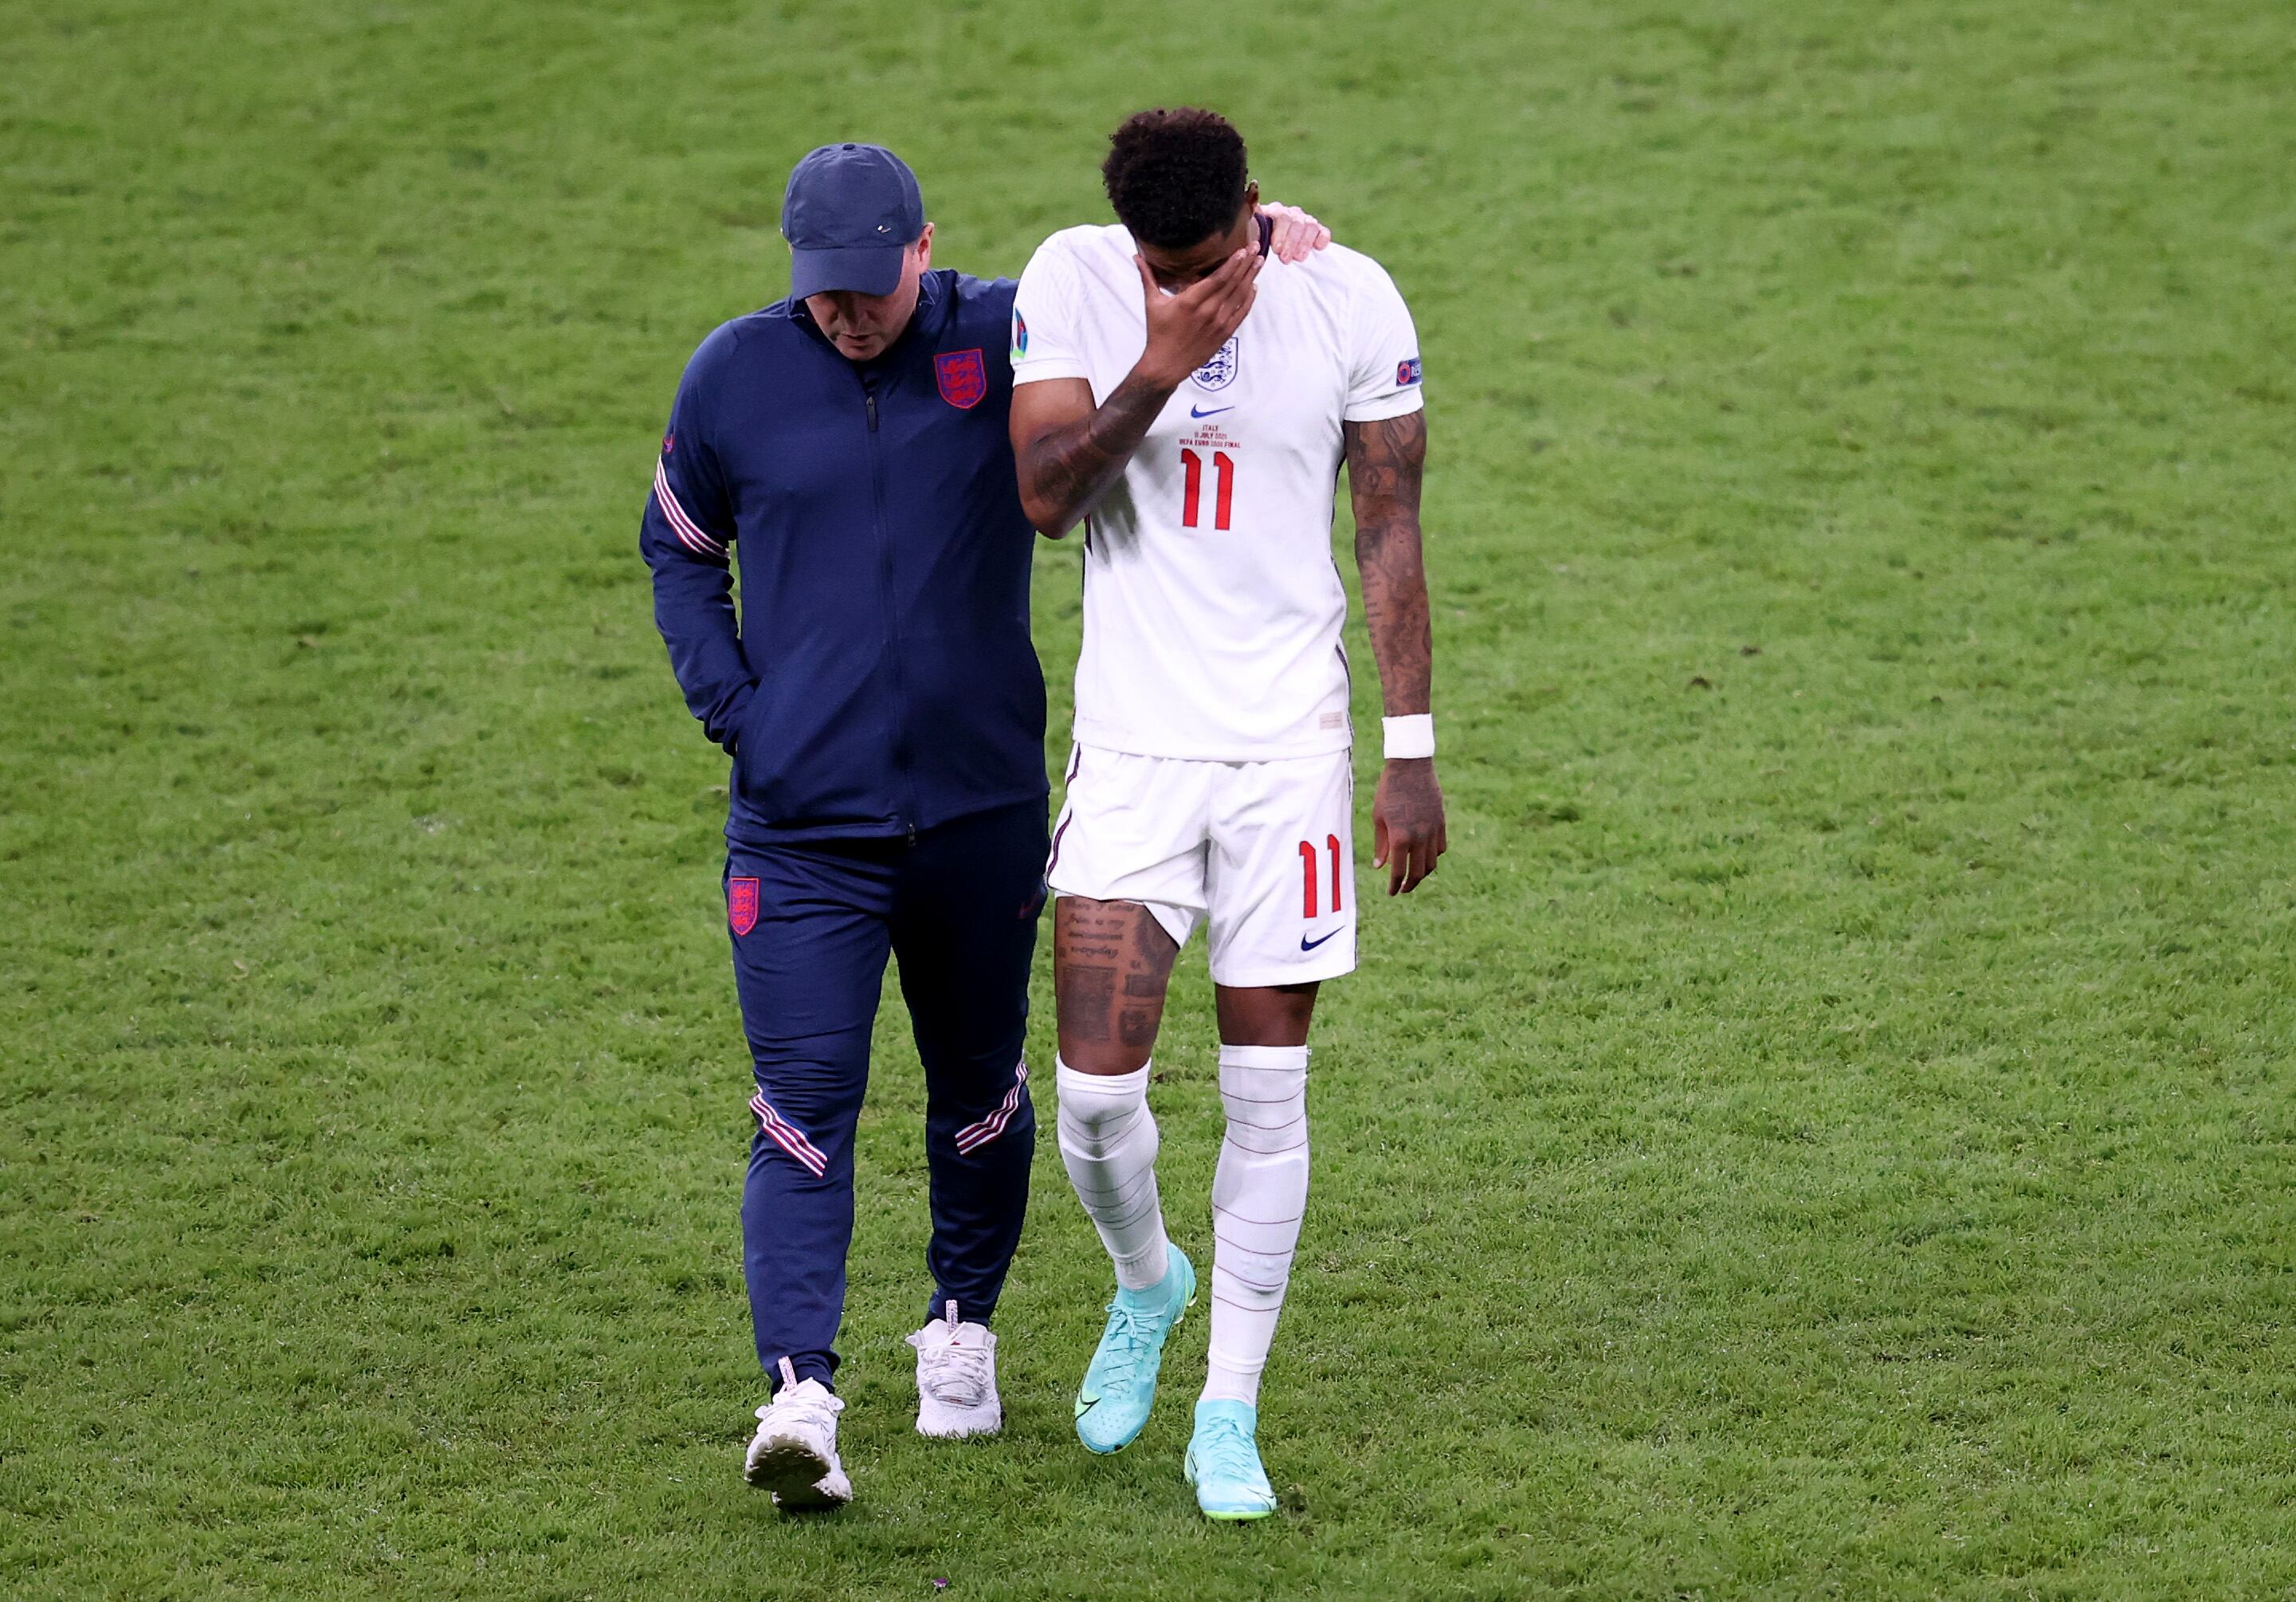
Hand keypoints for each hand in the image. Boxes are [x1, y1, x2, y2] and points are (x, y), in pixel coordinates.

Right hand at [1132, 248, 1259, 390]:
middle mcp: (1208, 311)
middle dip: (1246, 264)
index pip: (1217, 278)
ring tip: (1259, 262)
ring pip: (1240, 296)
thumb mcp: (1152, 303)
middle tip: (1256, 247)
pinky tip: (1254, 286)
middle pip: (1232, 283)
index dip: (1232, 263)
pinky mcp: (1225, 334)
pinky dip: (1249, 299)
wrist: (1167, 365)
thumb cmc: (1158, 333)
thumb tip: (1136, 256)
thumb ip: (1148, 277)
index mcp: (1190, 302)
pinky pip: (1241, 313)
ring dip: (1251, 278)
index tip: (1242, 250)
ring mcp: (1219, 323)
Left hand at [1255, 202, 1331, 262]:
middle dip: (1291, 242)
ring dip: (1304, 243)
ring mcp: (1304, 221)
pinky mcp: (1316, 231)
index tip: (1276, 249)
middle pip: (1295, 221)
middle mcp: (1290, 213)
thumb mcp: (1251, 236)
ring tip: (1299, 258)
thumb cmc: (1259, 243)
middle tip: (1285, 259)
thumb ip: (1249, 229)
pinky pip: (1322, 231)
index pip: (1279, 215)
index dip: (1280, 232)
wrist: (1271, 249)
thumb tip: (1243, 224)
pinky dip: (1322, 237)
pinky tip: (1319, 247)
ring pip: (1310, 225)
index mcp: (1273, 212)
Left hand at [1372, 757, 1446, 894]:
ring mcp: (1433, 830)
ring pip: (1432, 862)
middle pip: (1418, 872)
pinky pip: (1441, 848)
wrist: (1410, 767)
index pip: (1398, 871)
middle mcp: (1419, 837)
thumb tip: (1379, 867)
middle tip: (1403, 889)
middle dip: (1410, 885)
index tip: (1391, 892)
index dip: (1394, 885)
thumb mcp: (1378, 817)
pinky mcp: (1441, 822)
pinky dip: (1433, 856)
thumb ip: (1381, 844)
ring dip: (1422, 873)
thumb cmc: (1388, 790)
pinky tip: (1424, 856)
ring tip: (1414, 875)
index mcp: (1400, 837)